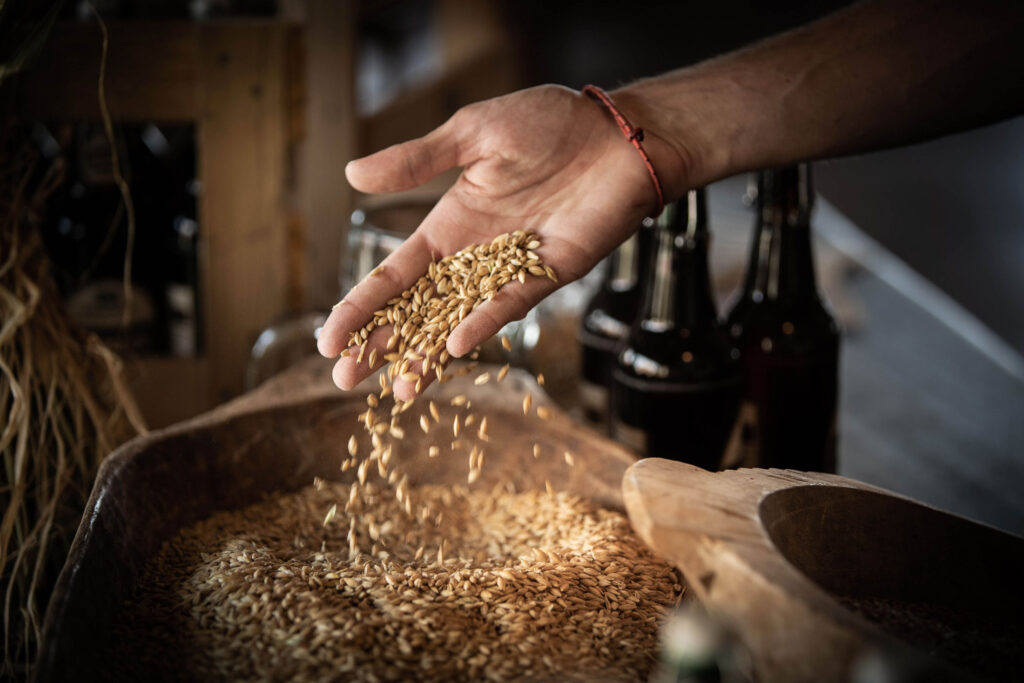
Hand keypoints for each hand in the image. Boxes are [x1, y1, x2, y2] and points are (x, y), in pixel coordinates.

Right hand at [317, 84, 687, 398]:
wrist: (617, 134)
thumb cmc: (549, 124)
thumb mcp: (472, 134)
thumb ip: (417, 161)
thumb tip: (351, 174)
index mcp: (448, 225)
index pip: (394, 275)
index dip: (360, 307)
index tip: (329, 341)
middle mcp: (473, 255)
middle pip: (418, 309)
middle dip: (383, 344)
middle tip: (346, 381)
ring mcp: (509, 269)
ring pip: (458, 320)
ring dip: (428, 353)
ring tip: (399, 389)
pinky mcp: (547, 273)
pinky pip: (509, 305)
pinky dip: (483, 324)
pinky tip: (454, 348)